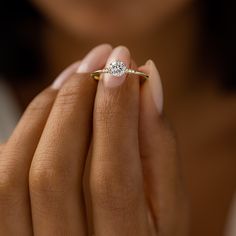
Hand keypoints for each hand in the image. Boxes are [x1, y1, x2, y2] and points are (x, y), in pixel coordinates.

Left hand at [0, 44, 188, 235]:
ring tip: (75, 77)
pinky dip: (26, 129)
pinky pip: (0, 176)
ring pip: (15, 172)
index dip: (116, 112)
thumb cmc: (149, 230)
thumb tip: (148, 80)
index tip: (123, 63)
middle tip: (97, 62)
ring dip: (46, 110)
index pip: (112, 176)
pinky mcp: (11, 230)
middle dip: (76, 103)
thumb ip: (160, 144)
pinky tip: (52, 107)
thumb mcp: (169, 202)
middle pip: (55, 171)